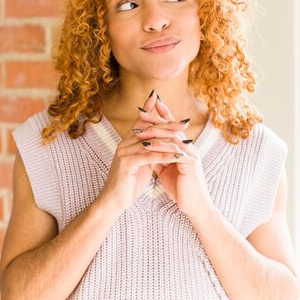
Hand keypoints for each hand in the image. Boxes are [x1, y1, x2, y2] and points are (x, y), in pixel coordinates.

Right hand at [98, 93, 181, 213]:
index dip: (149, 110)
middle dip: (167, 125)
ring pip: (151, 142)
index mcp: (127, 142)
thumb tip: (161, 143)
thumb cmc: (129, 184)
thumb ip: (149, 151)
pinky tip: (178, 156)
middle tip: (184, 123)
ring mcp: (124, 152)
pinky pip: (150, 157)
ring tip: (186, 140)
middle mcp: (124, 144)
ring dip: (170, 141)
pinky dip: (165, 156)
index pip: (140, 122)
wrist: (114, 202)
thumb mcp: (142, 164)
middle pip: (149, 129)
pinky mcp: (127, 163)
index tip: (159, 98)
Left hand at [139, 99, 213, 217]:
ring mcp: (191, 154)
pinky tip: (147, 144)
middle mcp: (189, 147)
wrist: (194, 206)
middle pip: (171, 127)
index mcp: (184, 147)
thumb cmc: (180, 188)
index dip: (161, 115)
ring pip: (172, 136)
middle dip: (156, 117)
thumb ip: (159, 156)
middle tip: (142, 109)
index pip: (171, 127)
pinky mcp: (190, 163)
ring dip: (155, 130)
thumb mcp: (166, 169)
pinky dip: (160, 146)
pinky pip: (174, 150)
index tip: (147, 106)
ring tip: (140, 125)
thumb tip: (146, 147)